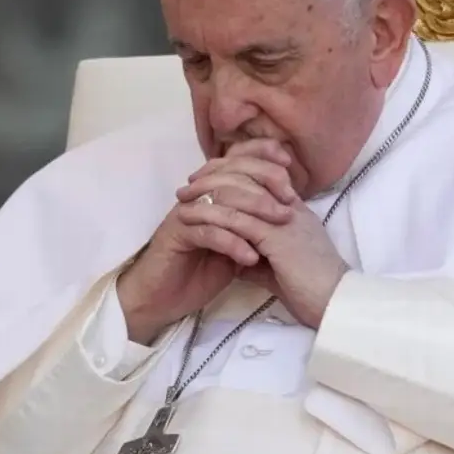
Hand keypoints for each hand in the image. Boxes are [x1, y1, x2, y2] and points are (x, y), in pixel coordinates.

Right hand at [116, 140, 296, 342]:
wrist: (163, 299)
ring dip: (253, 211)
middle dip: (264, 181)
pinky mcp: (175, 235)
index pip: (236, 160)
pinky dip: (232, 243)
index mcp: (211, 192)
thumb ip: (255, 224)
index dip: (261, 154)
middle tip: (289, 200)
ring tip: (278, 226)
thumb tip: (287, 208)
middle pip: (231, 173)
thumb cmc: (202, 271)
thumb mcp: (237, 244)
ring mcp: (185, 214)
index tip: (289, 164)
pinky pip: (208, 232)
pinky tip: (251, 257)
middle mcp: (197, 196)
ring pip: (221, 200)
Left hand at [176, 175, 348, 328]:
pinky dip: (213, 217)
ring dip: (207, 193)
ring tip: (183, 200)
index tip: (204, 181)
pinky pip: (239, 220)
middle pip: (248, 174)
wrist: (335, 303)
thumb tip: (232, 256)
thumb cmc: (310, 289)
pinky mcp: (277, 237)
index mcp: (293, 210)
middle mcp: (290, 206)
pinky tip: (195, 220)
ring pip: (240, 192)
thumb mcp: (279, 267)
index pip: (260, 175)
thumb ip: (258, 255)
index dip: (230, 173)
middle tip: (188, 185)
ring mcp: (284, 218)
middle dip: (213, 176)